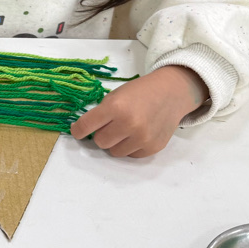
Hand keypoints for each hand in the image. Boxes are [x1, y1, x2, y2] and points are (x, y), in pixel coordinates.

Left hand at [70, 66, 208, 157]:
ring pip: (114, 152)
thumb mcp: (115, 95)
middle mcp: (128, 124)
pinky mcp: (152, 148)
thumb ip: (101, 113)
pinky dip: (130, 147)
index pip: (86, 126)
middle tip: (109, 125)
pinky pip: (130, 155)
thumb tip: (85, 131)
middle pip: (100, 142)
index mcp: (115, 107)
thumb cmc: (139, 92)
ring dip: (115, 143)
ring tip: (125, 130)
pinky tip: (137, 134)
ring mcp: (142, 138)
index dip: (78, 130)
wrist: (170, 93)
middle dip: (101, 134)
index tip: (77, 131)